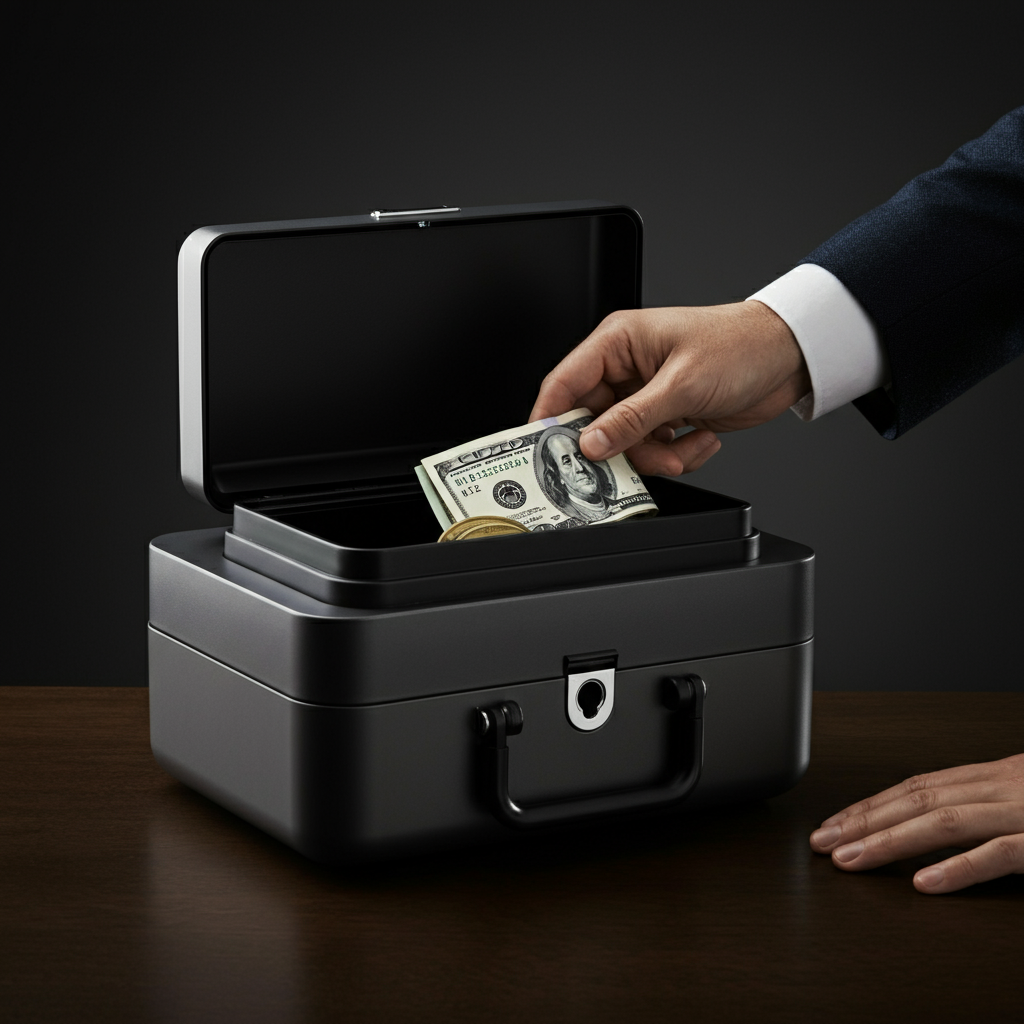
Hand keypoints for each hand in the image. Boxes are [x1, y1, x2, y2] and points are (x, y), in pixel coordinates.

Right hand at [529, 300, 809, 475]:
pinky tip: (702, 437)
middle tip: (637, 460)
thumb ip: (632, 418)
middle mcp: (627, 369)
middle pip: (594, 423)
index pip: (564, 384)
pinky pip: (653, 450)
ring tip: (685, 446)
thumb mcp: (682, 384)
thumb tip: (592, 442)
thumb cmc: (740, 346)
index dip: (549, 420)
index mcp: (618, 343)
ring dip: (657, 456)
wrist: (790, 357)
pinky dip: (677, 454)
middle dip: (621, 448)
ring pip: (625, 444)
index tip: (544, 452)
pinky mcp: (667, 416)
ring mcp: (646, 396)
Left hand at [809, 754, 1023, 893]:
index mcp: (993, 778)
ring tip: (851, 859)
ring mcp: (1021, 814)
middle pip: (919, 802)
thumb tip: (930, 825)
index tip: (835, 823)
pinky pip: (1000, 854)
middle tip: (824, 842)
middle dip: (865, 822)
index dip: (872, 805)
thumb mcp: (1022, 799)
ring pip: (946, 823)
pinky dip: (958, 867)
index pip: (918, 788)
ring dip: (891, 841)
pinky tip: (923, 882)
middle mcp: (1001, 789)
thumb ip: (980, 809)